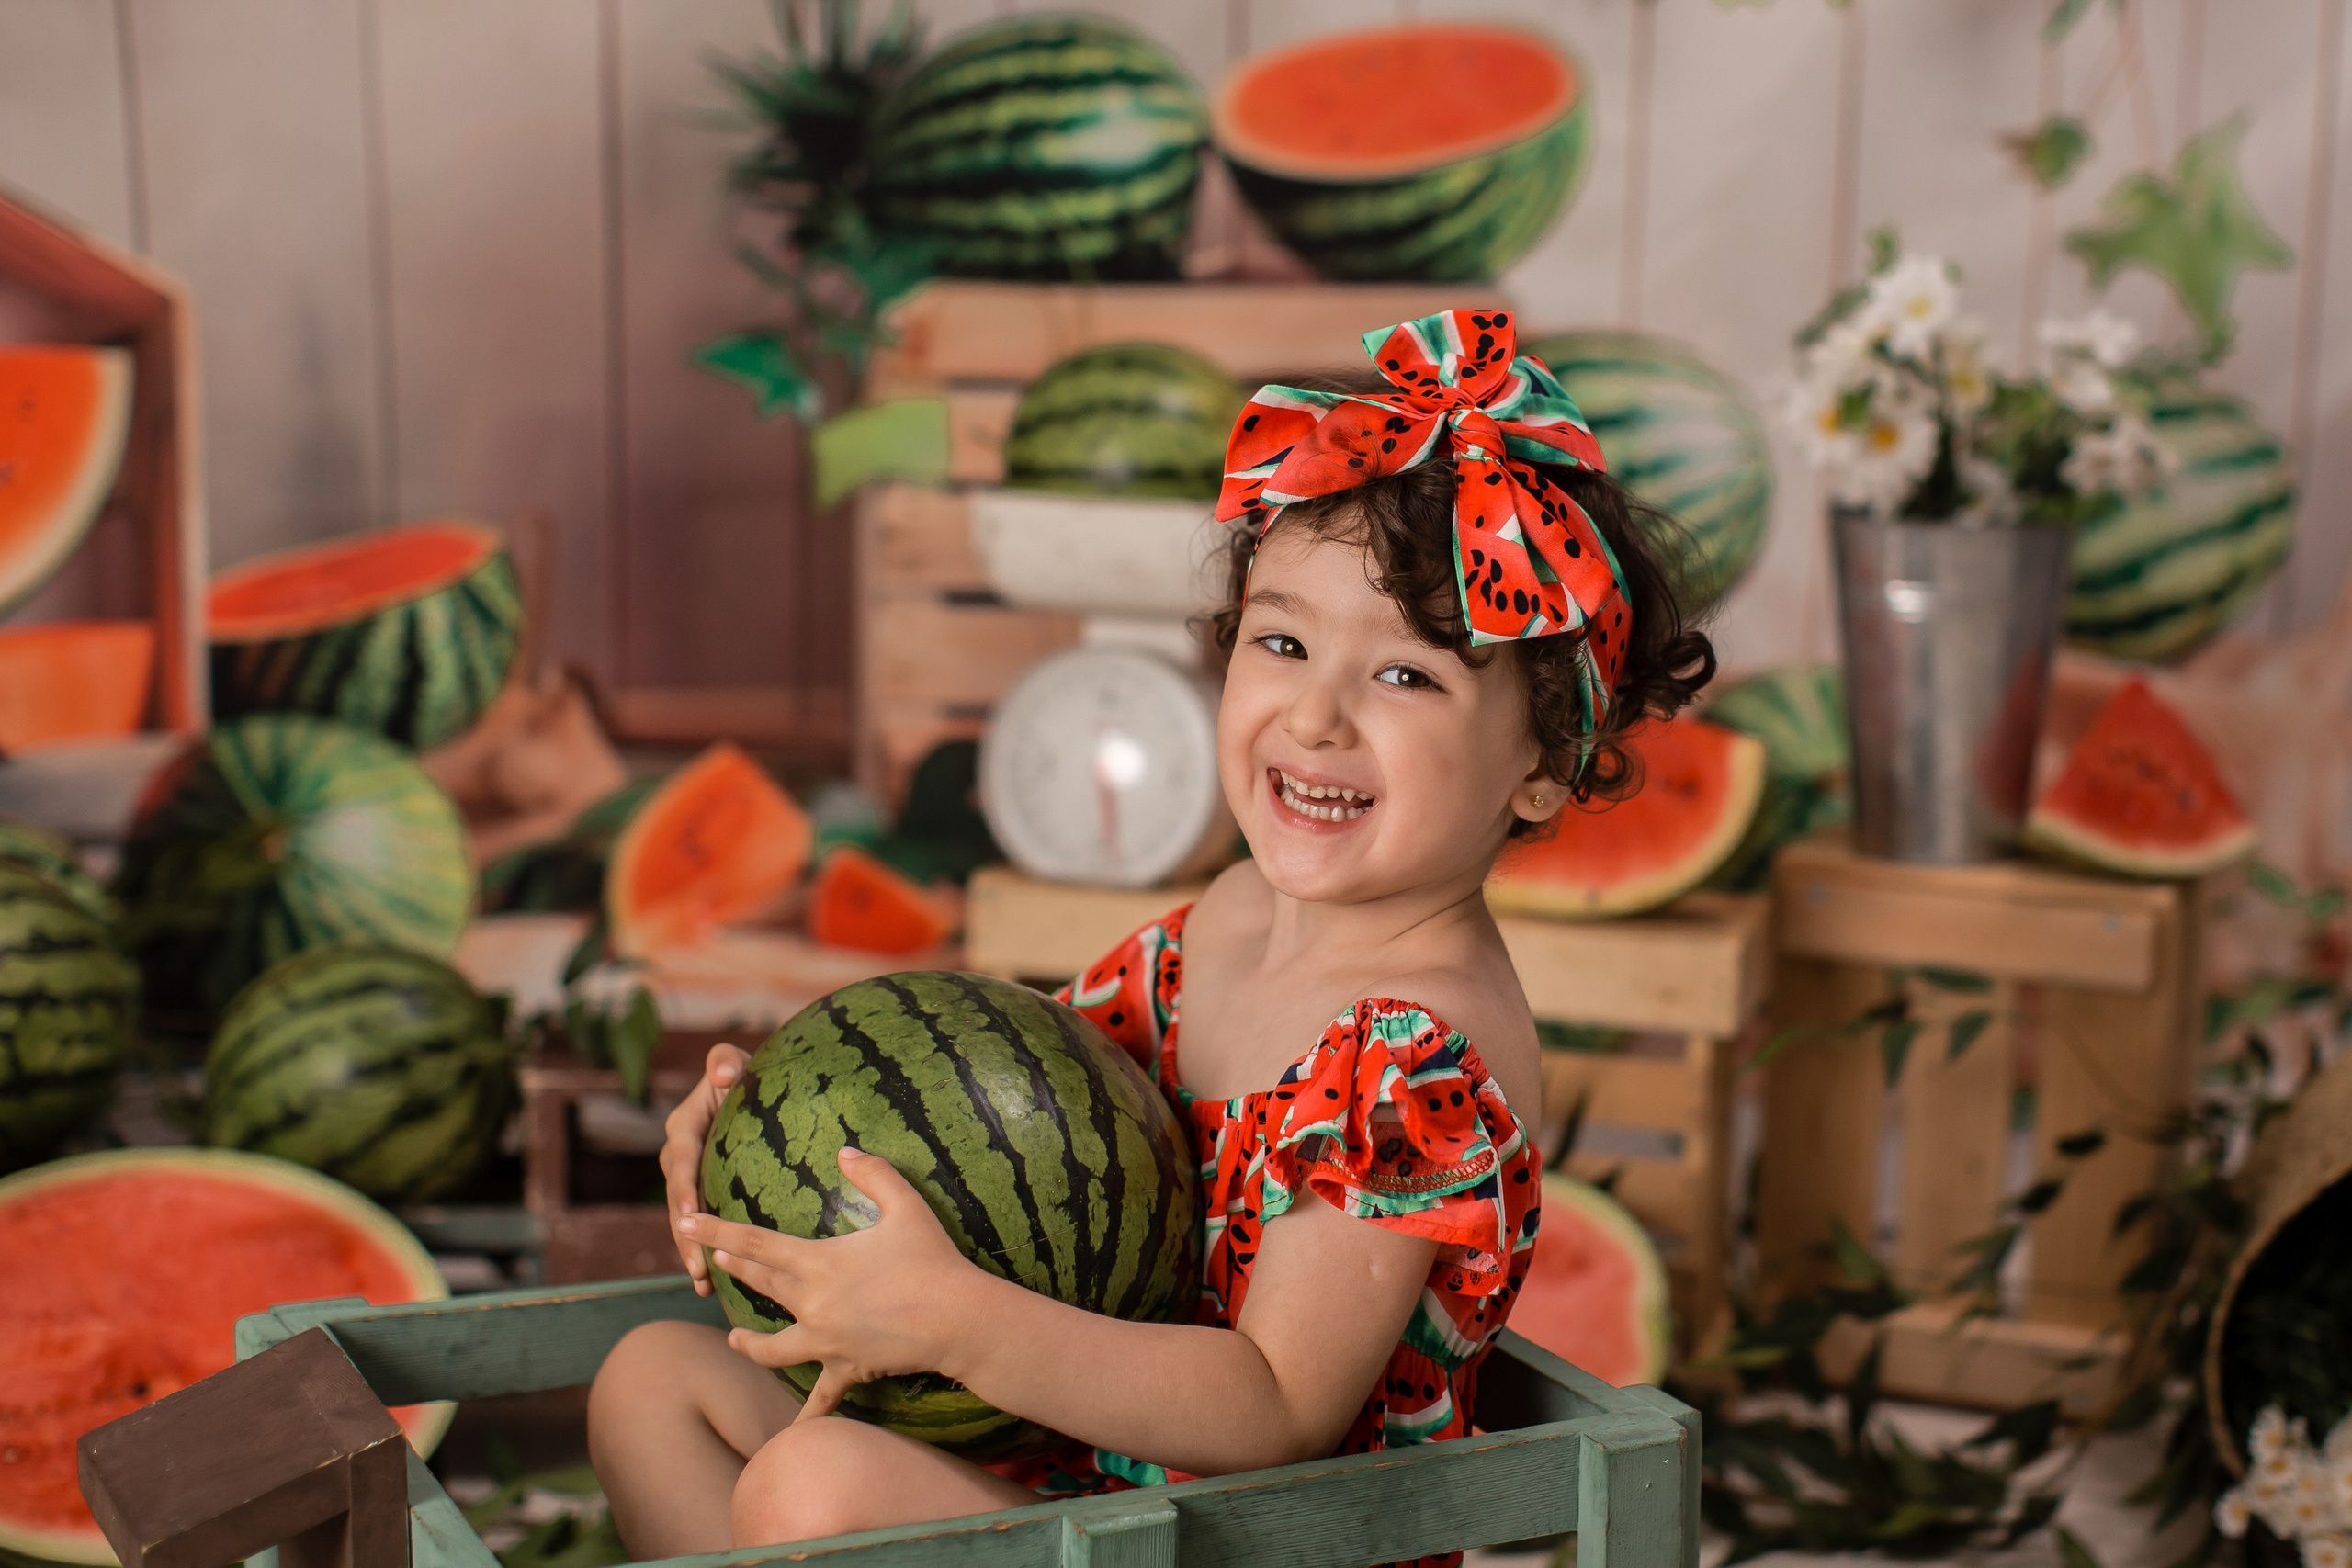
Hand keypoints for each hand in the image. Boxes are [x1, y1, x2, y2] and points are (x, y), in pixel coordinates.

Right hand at [662, 1042, 750, 1292]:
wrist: (754, 1091)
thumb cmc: (747, 1073)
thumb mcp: (736, 1062)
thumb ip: (726, 1062)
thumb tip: (723, 1073)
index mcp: (684, 1127)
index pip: (681, 1161)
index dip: (683, 1189)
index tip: (689, 1215)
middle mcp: (680, 1157)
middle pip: (678, 1201)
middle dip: (685, 1236)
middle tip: (698, 1268)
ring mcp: (690, 1180)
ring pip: (686, 1221)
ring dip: (692, 1252)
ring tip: (702, 1284)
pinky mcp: (704, 1195)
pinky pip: (700, 1225)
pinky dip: (705, 1251)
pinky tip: (714, 1285)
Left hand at [679, 1148, 986, 1421]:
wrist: (958, 1318)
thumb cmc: (932, 1259)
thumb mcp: (906, 1206)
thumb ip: (873, 1173)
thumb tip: (845, 1151)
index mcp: (820, 1263)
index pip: (755, 1244)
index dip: (717, 1232)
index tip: (686, 1224)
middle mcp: (813, 1304)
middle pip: (762, 1286)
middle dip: (735, 1270)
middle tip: (715, 1260)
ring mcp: (826, 1342)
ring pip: (771, 1348)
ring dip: (749, 1343)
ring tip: (734, 1338)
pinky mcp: (847, 1369)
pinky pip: (821, 1399)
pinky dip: (805, 1417)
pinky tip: (790, 1436)